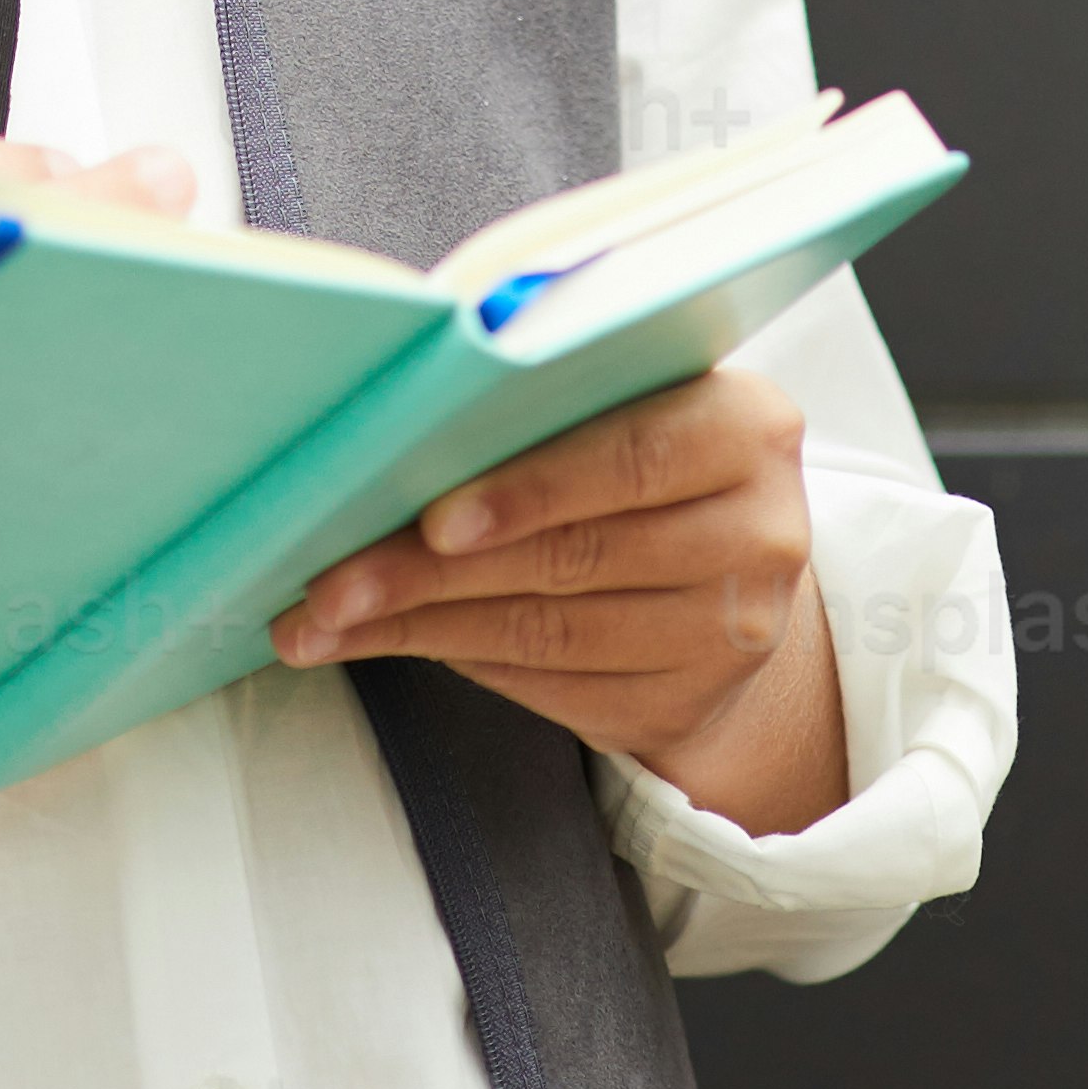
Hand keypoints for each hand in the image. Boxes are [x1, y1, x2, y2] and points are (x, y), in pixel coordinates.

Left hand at [265, 359, 850, 835]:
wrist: (736, 561)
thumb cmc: (652, 444)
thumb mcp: (636, 390)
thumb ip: (559, 385)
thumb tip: (422, 389)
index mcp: (748, 429)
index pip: (631, 459)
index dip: (528, 491)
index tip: (433, 520)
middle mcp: (757, 535)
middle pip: (573, 558)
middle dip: (433, 572)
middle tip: (333, 581)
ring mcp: (727, 635)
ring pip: (549, 633)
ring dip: (423, 627)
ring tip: (329, 617)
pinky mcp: (680, 703)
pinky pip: (552, 685)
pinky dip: (461, 660)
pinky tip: (393, 640)